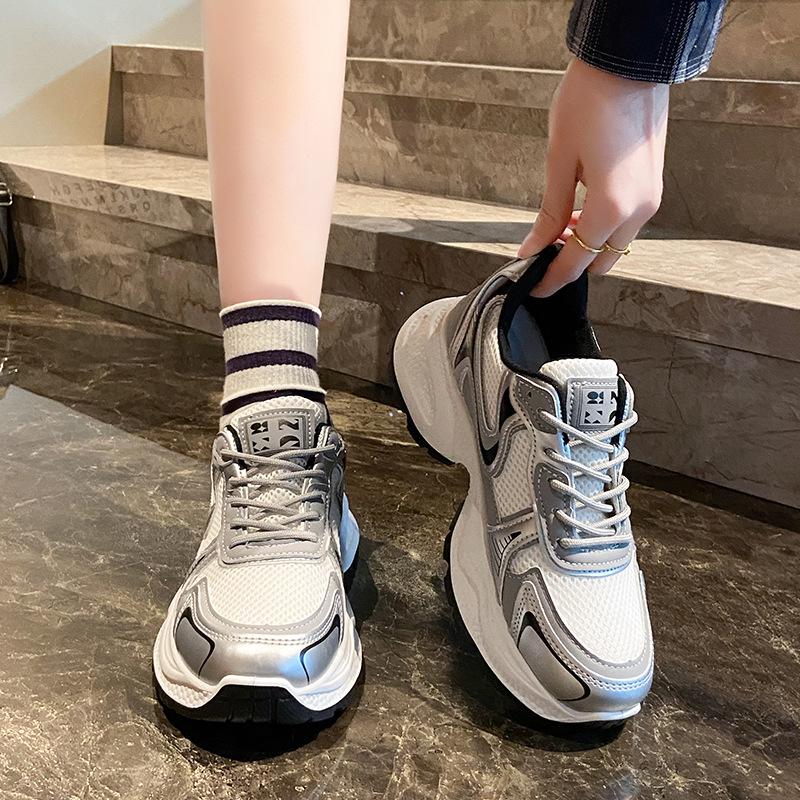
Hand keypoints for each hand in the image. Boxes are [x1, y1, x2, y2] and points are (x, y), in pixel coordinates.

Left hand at [518, 58, 668, 296]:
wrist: (628, 61)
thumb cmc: (591, 102)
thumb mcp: (559, 162)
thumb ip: (549, 213)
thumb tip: (533, 246)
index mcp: (613, 208)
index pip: (577, 262)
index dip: (551, 278)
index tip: (532, 284)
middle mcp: (639, 209)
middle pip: (601, 261)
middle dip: (571, 263)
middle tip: (541, 252)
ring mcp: (651, 197)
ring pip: (616, 244)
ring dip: (588, 244)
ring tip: (558, 228)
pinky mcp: (653, 184)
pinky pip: (627, 222)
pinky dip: (603, 227)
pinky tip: (581, 211)